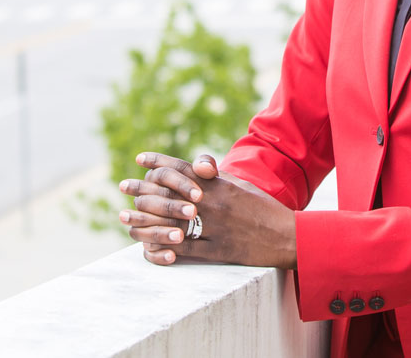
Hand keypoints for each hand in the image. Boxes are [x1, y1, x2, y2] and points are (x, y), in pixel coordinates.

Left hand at [117, 151, 296, 269]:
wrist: (288, 236)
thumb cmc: (264, 208)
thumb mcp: (241, 185)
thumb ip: (217, 177)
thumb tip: (198, 167)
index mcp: (219, 185)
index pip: (183, 168)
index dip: (159, 162)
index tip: (139, 159)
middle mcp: (213, 203)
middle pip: (169, 194)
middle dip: (142, 189)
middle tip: (122, 186)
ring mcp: (214, 228)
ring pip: (170, 223)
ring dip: (144, 220)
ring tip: (125, 218)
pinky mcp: (218, 251)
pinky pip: (186, 250)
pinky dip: (164, 248)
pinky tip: (148, 247)